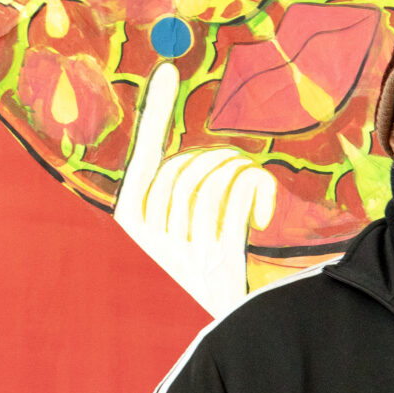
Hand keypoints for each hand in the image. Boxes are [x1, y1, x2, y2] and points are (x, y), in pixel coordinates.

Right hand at [115, 61, 276, 318]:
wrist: (234, 322)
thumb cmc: (207, 259)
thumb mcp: (183, 220)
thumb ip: (177, 178)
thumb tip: (170, 100)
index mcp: (133, 220)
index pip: (145, 158)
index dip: (157, 114)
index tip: (169, 71)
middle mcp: (151, 237)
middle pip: (184, 170)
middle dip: (217, 161)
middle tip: (240, 171)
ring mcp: (183, 251)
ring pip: (209, 183)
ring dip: (237, 174)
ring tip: (249, 186)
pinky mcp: (217, 260)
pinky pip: (233, 203)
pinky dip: (252, 191)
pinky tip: (261, 200)